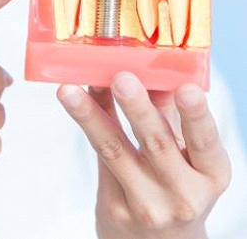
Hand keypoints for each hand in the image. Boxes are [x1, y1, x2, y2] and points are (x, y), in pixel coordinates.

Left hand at [57, 72, 230, 238]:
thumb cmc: (175, 189)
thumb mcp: (184, 158)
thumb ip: (167, 116)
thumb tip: (146, 68)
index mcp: (210, 175)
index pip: (205, 143)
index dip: (196, 115)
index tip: (186, 88)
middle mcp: (183, 194)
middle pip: (156, 143)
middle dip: (137, 108)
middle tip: (121, 79)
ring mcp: (147, 205)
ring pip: (115, 150)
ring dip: (90, 115)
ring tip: (70, 91)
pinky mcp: (116, 209)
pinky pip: (99, 158)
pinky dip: (86, 124)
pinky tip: (73, 100)